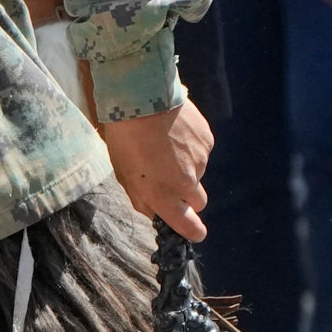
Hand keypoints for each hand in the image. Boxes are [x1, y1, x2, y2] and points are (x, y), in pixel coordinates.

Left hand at [103, 99, 213, 241]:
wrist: (142, 100)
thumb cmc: (125, 140)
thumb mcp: (124, 175)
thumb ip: (142, 199)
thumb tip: (156, 212)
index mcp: (163, 196)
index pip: (190, 227)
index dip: (193, 231)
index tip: (192, 230)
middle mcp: (187, 183)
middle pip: (199, 202)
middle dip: (188, 197)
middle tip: (170, 179)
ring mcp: (201, 161)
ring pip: (198, 173)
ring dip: (186, 166)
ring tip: (164, 145)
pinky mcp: (207, 141)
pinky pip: (201, 152)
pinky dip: (190, 147)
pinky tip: (174, 132)